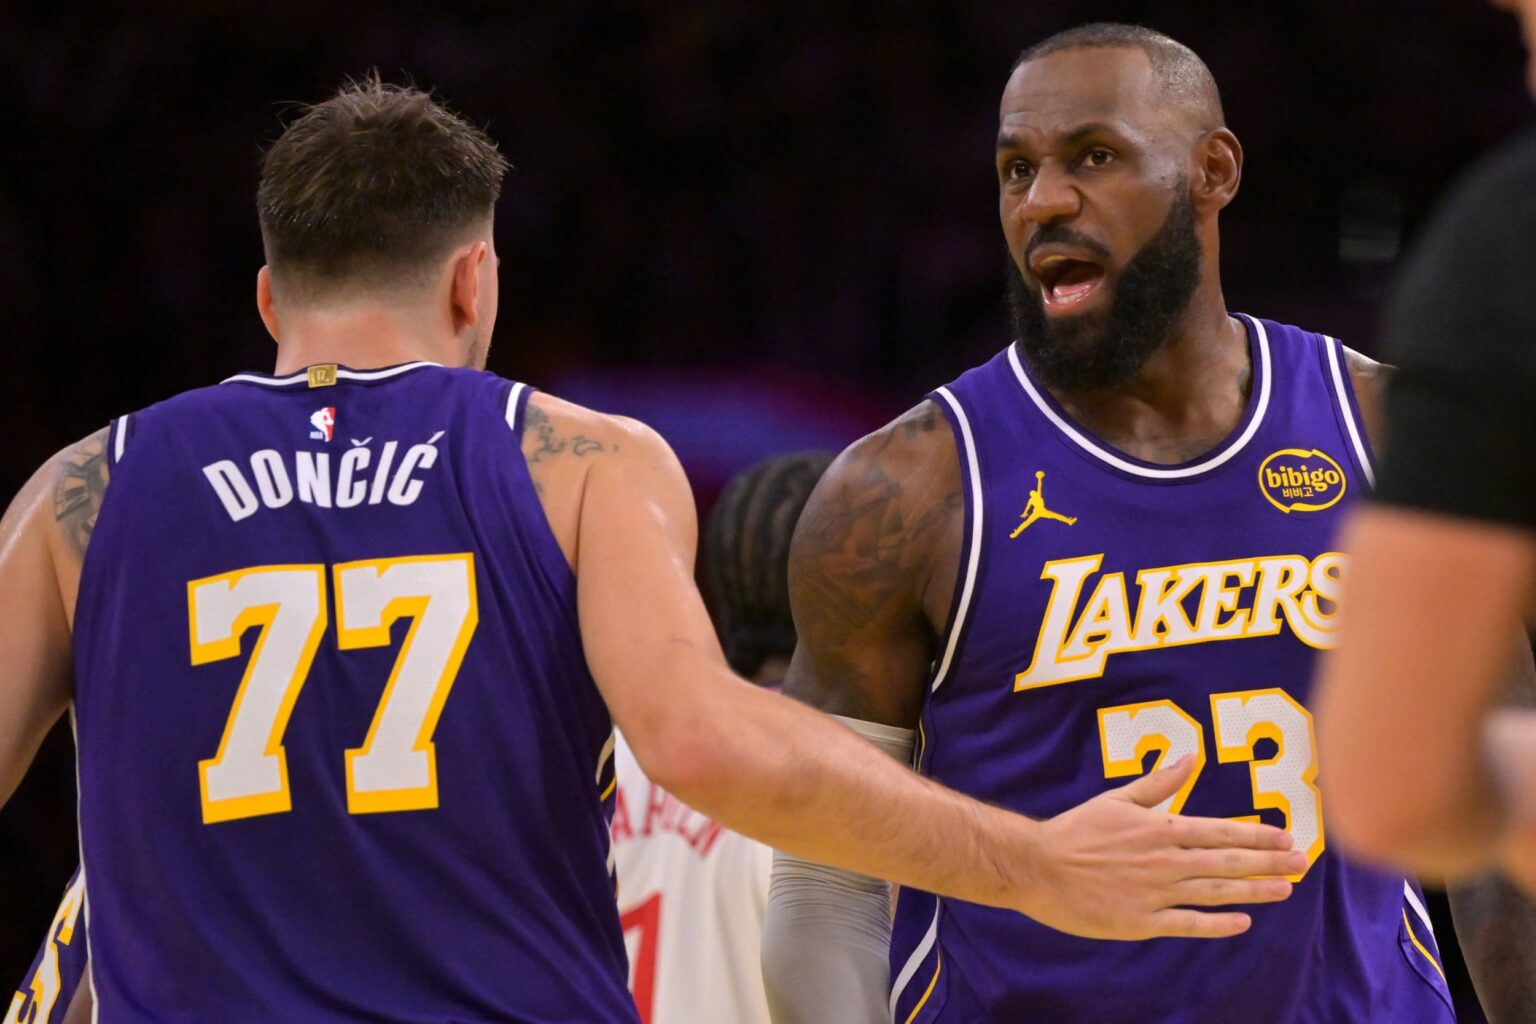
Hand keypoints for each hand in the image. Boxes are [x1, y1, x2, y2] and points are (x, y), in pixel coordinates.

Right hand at [1015, 756, 1305, 939]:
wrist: (1038, 866)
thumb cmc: (1077, 830)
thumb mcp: (1117, 799)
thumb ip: (1158, 782)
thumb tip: (1191, 756)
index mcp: (1160, 828)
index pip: (1220, 830)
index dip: (1257, 834)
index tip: (1286, 837)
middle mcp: (1165, 860)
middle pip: (1227, 861)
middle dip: (1268, 862)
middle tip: (1301, 864)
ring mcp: (1156, 892)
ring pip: (1215, 891)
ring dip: (1254, 891)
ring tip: (1284, 889)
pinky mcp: (1142, 921)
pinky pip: (1188, 923)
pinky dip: (1217, 924)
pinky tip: (1242, 922)